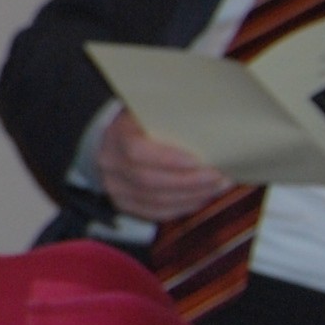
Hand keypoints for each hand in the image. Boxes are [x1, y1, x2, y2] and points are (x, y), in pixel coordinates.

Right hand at [96, 109, 235, 220]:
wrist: (104, 140)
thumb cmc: (135, 122)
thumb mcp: (146, 112)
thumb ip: (169, 119)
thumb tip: (208, 128)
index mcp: (115, 137)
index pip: (138, 153)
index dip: (170, 160)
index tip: (200, 160)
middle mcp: (111, 167)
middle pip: (150, 181)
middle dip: (190, 182)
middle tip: (220, 176)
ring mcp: (115, 189)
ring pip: (156, 201)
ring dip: (192, 196)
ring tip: (218, 187)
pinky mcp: (123, 205)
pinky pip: (156, 213)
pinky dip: (182, 207)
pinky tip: (201, 198)